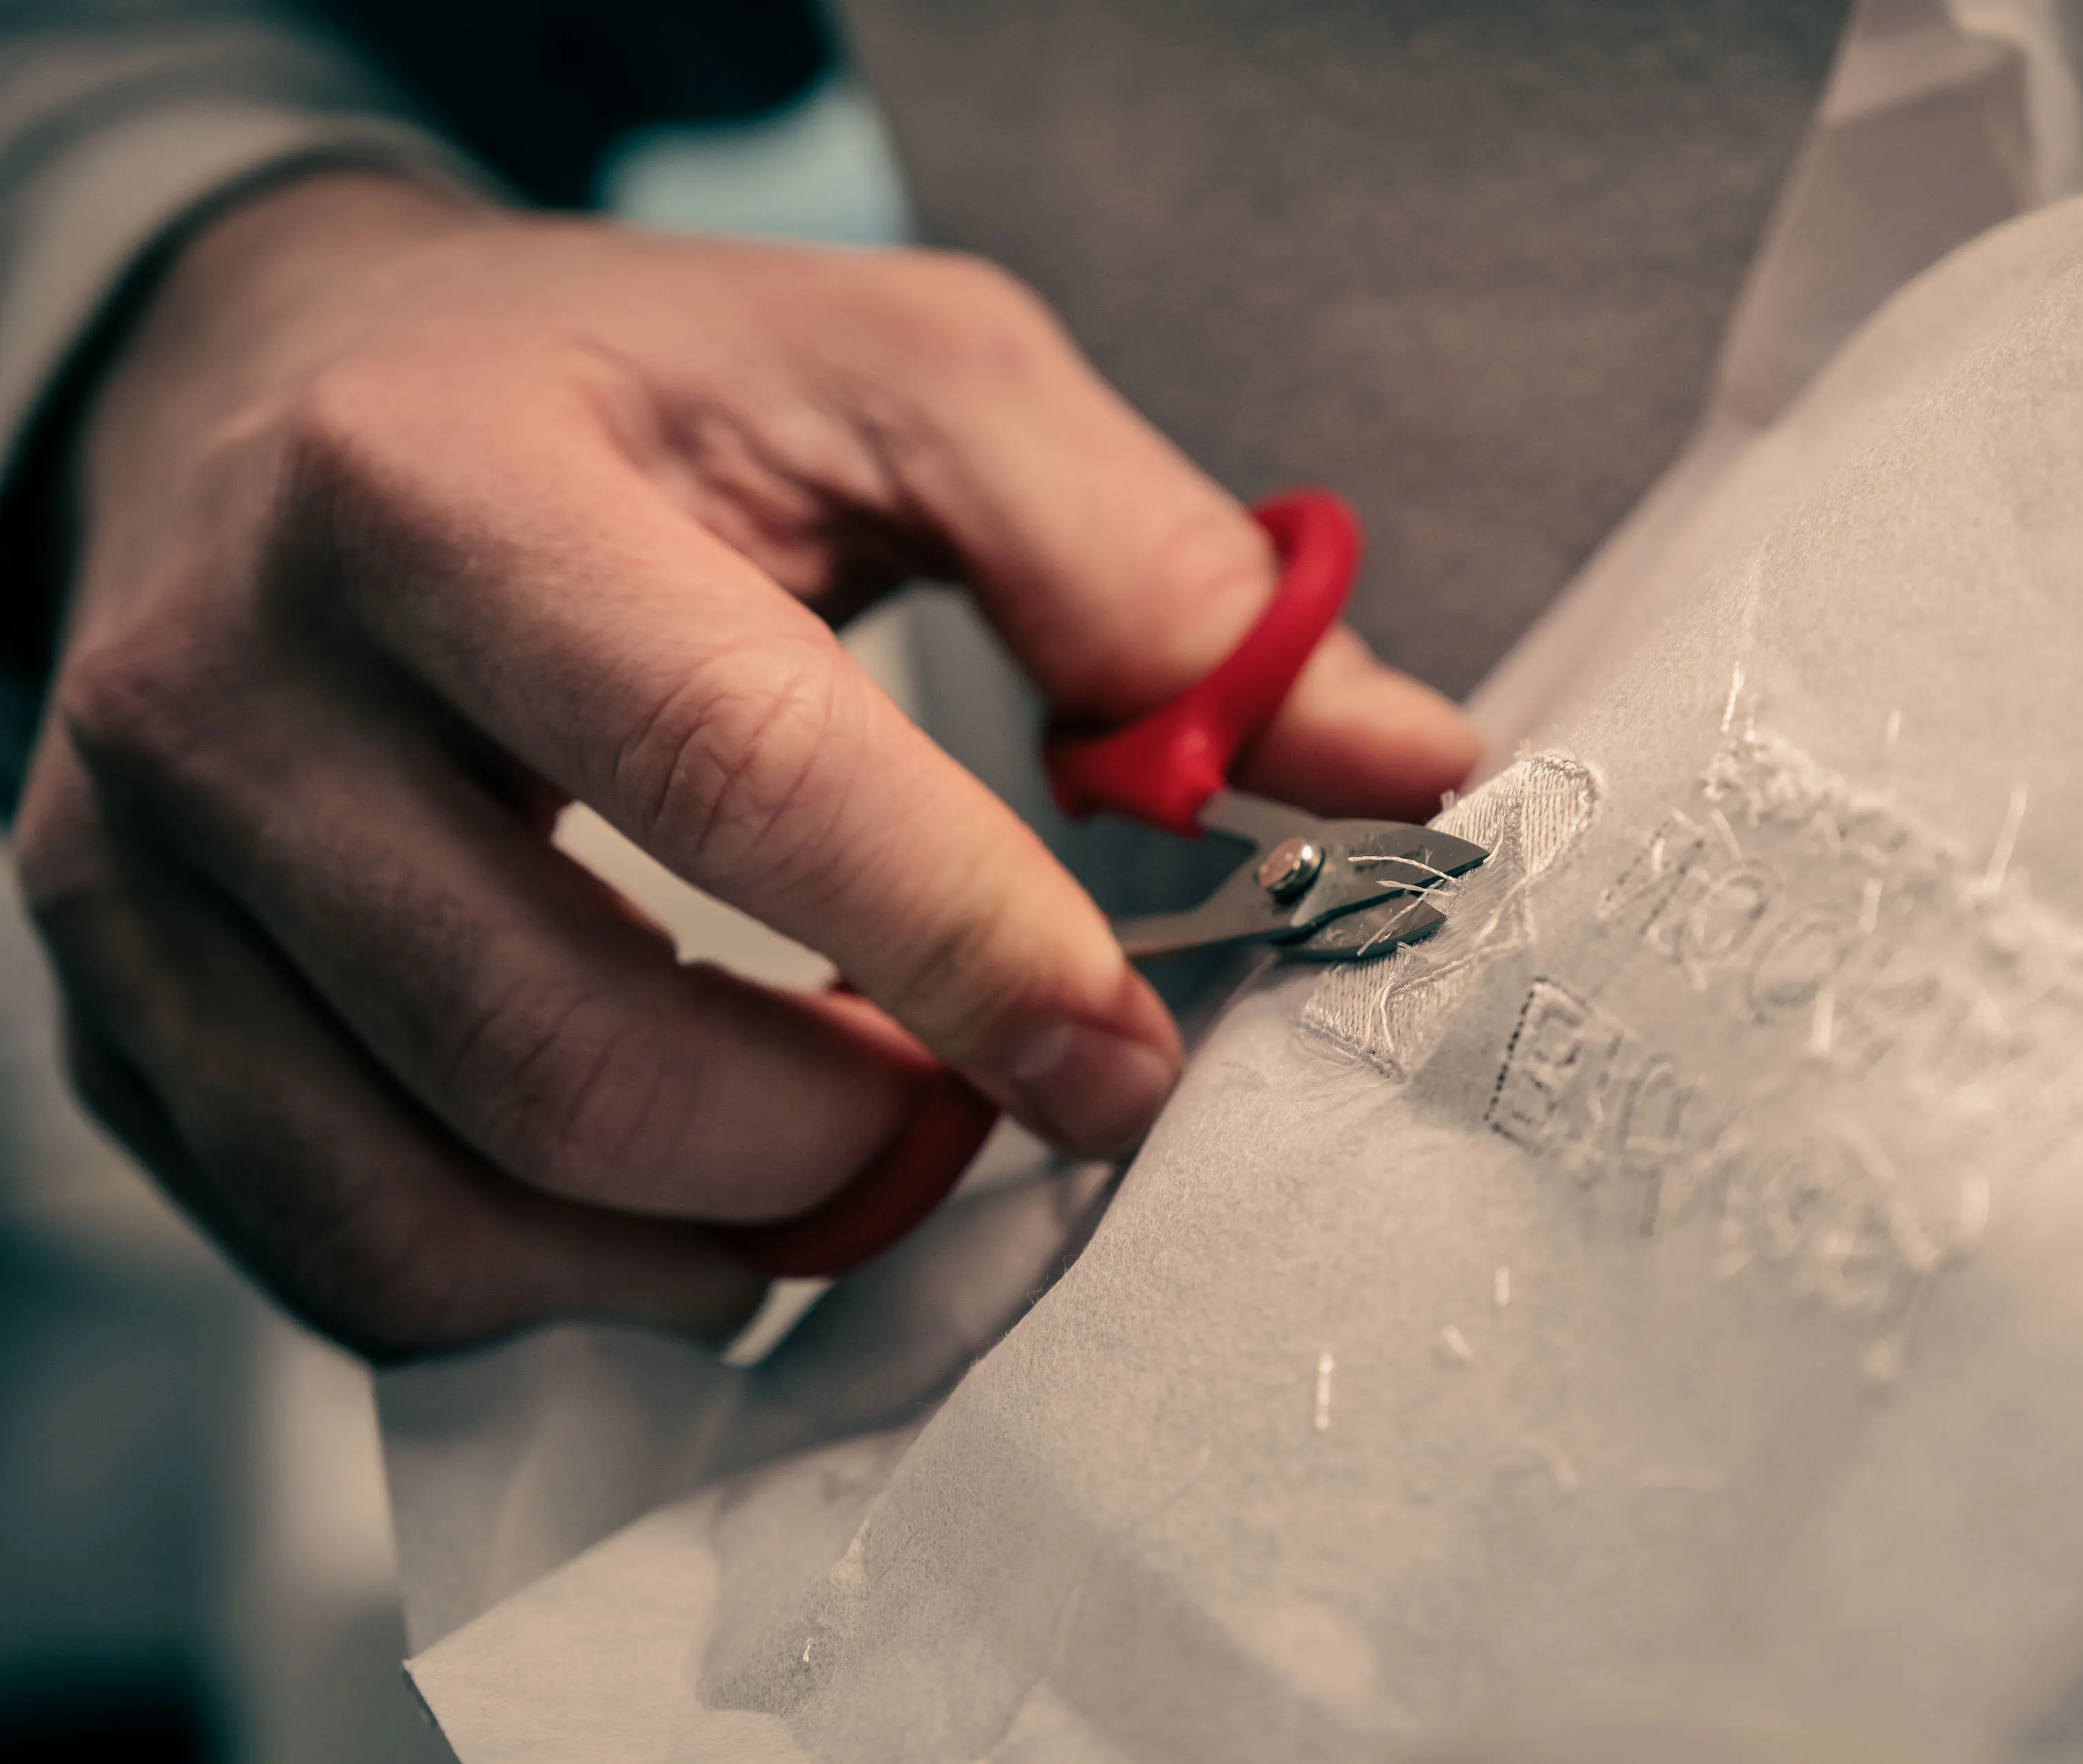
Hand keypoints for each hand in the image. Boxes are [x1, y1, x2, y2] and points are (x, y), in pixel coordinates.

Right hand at [13, 173, 1477, 1357]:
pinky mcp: (125, 1007)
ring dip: (710, 1237)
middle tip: (988, 1100)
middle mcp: (235, 689)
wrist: (287, 391)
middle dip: (841, 1134)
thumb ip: (1155, 570)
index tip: (1129, 1064)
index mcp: (442, 489)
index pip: (732, 773)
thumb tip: (1404, 769)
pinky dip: (559, 1281)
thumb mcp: (910, 383)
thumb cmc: (632, 390)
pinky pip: (342, 1251)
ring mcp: (139, 878)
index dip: (967, 946)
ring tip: (853, 1142)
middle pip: (564, 1049)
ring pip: (434, 1203)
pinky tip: (685, 1194)